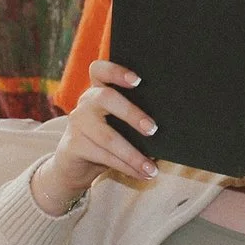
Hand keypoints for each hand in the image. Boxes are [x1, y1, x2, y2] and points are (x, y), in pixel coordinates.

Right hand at [32, 60, 158, 213]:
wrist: (74, 165)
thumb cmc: (107, 140)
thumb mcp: (118, 125)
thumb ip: (135, 119)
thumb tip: (171, 126)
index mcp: (98, 90)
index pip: (100, 70)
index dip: (117, 71)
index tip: (138, 80)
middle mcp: (85, 102)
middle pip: (107, 98)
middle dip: (132, 114)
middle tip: (153, 130)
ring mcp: (77, 123)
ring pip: (108, 137)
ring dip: (133, 154)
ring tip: (152, 169)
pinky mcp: (73, 146)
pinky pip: (103, 157)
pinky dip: (126, 167)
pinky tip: (141, 174)